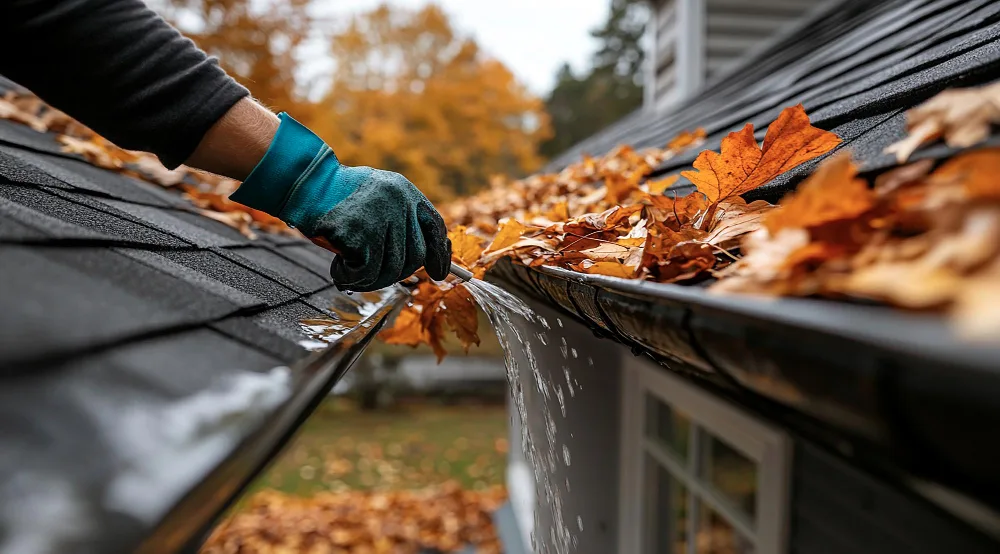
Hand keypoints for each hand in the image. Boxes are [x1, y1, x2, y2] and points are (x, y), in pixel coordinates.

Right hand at [229, 113, 451, 290]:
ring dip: (370, 278)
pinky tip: (339, 268)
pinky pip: (366, 272)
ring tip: (349, 270)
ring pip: (391, 269)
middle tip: (373, 274)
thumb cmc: (335, 199)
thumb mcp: (375, 199)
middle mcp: (398, 201)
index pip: (435, 227)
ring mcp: (381, 216)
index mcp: (404, 191)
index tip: (439, 273)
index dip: (440, 254)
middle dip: (396, 273)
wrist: (301, 183)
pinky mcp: (360, 232)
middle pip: (414, 256)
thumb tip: (426, 260)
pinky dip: (351, 277)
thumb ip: (398, 222)